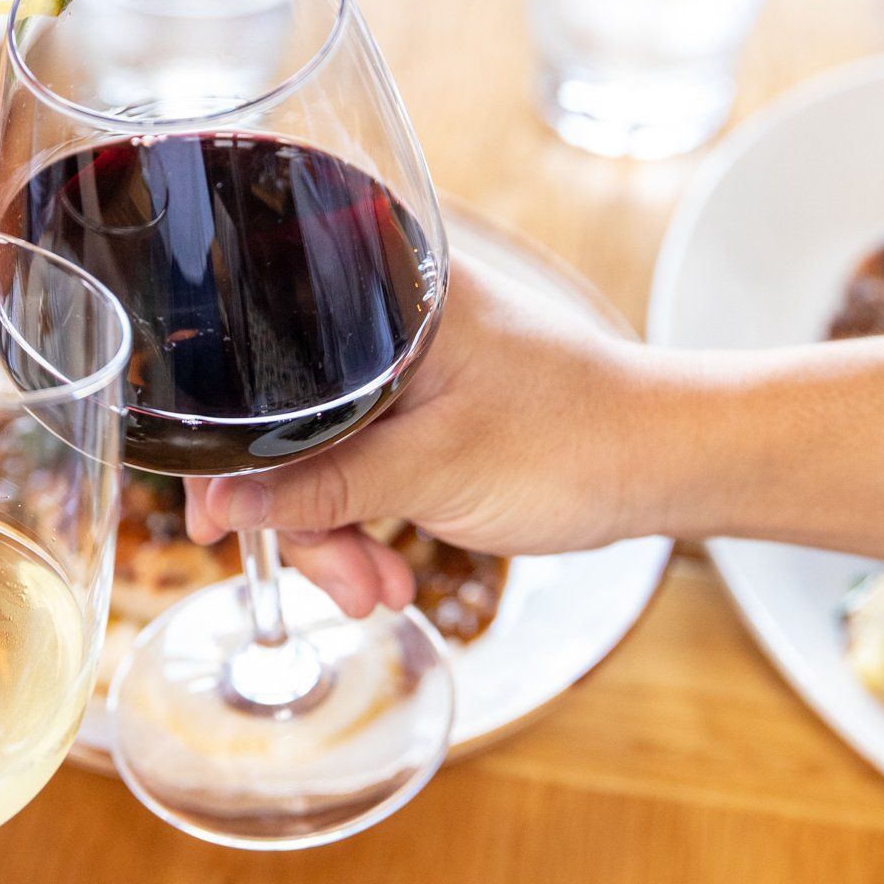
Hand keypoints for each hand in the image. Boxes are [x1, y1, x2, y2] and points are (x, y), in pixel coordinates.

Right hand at [185, 255, 648, 616]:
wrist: (669, 462)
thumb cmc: (572, 441)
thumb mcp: (431, 471)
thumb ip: (323, 488)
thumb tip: (224, 506)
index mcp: (385, 290)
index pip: (259, 354)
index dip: (224, 443)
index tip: (215, 521)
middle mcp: (386, 316)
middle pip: (285, 420)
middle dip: (301, 516)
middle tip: (337, 584)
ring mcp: (406, 366)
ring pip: (321, 454)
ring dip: (338, 535)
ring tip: (378, 593)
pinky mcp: (425, 407)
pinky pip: (361, 464)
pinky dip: (367, 523)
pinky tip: (390, 573)